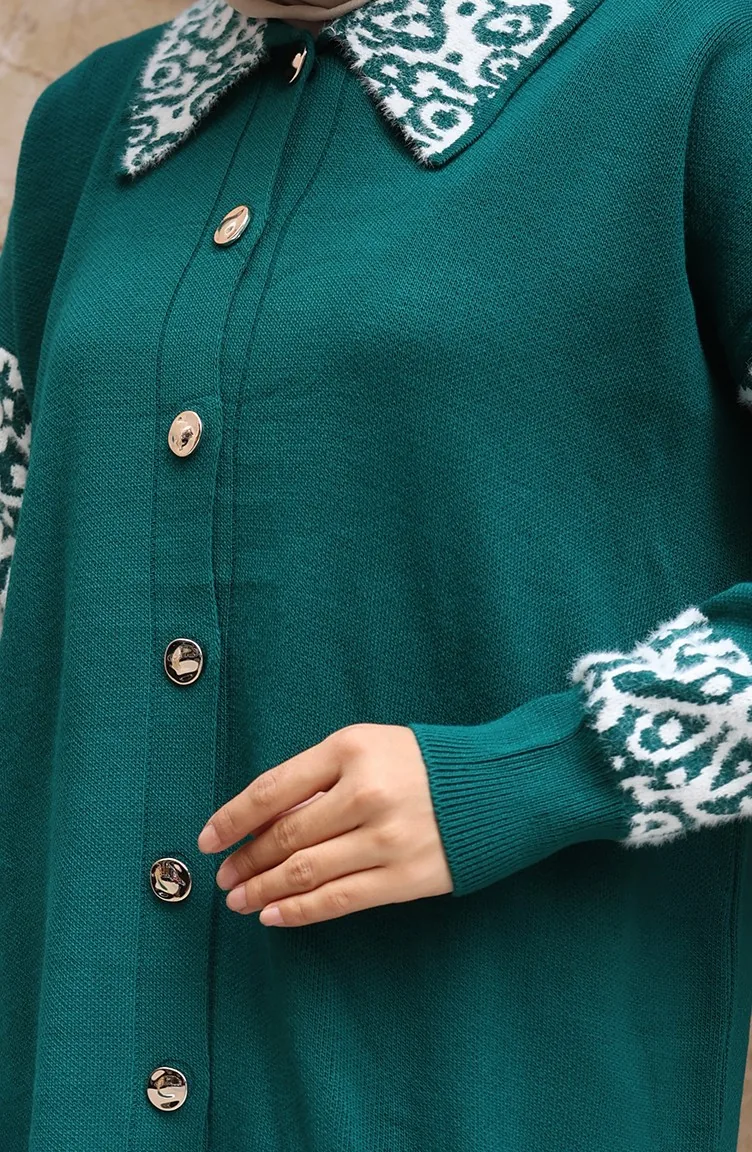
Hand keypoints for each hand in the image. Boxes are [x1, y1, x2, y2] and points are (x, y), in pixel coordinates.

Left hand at [196, 723, 452, 926]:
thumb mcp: (369, 746)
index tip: (209, 838)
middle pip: (285, 835)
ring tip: (240, 899)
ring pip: (305, 872)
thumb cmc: (425, 763)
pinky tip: (274, 915)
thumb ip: (319, 776)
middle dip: (245, 859)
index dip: (233, 818)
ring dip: (263, 889)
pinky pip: (339, 899)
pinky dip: (300, 911)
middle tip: (224, 875)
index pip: (272, 789)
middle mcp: (364, 793)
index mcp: (350, 750)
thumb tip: (263, 820)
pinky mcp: (404, 877)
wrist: (499, 786)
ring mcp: (385, 838)